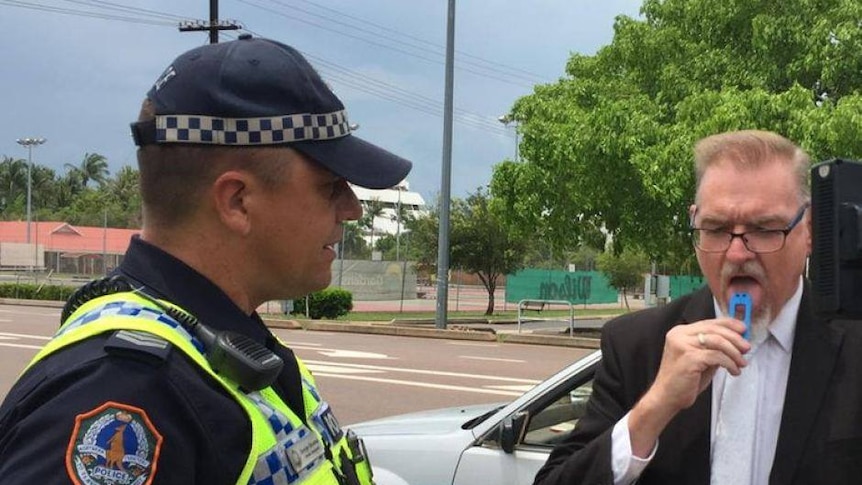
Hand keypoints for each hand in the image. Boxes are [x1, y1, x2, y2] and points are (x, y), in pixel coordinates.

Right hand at [628, 318, 748, 456]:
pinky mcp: (689, 358)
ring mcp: (682, 345)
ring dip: (734, 352)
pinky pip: (716, 356)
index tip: (743, 329)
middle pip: (714, 329)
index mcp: (680, 332)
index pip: (709, 322)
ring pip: (717, 341)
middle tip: (746, 348)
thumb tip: (736, 341)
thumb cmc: (683, 380)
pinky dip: (729, 363)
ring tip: (741, 363)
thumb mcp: (700, 359)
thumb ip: (713, 348)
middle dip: (735, 339)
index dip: (728, 324)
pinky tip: (733, 371)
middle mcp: (679, 335)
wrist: (666, 397)